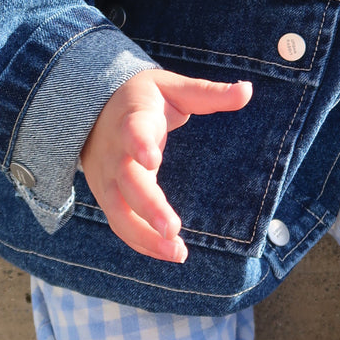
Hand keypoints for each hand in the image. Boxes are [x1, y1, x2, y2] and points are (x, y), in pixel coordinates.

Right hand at [80, 69, 252, 262]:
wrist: (93, 108)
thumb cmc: (143, 98)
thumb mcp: (173, 87)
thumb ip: (208, 93)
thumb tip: (247, 90)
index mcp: (132, 120)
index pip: (132, 132)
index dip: (139, 144)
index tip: (152, 159)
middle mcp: (115, 152)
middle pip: (126, 182)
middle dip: (148, 206)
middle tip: (172, 228)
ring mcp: (107, 178)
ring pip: (119, 212)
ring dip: (145, 235)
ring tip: (177, 252)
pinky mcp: (106, 197)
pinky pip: (120, 224)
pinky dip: (141, 242)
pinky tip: (168, 253)